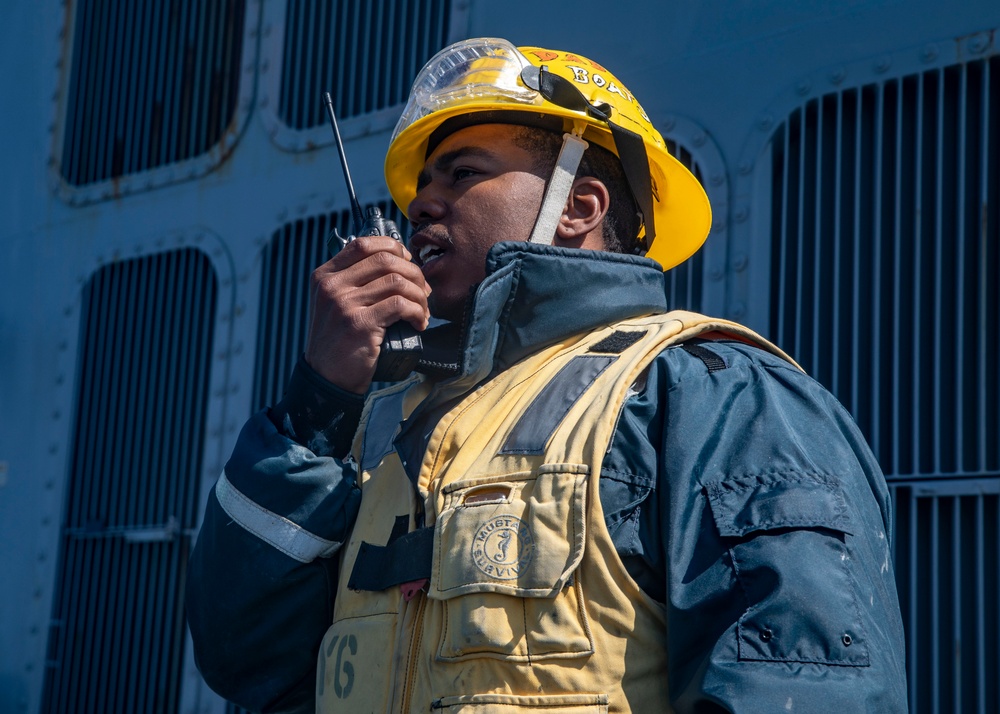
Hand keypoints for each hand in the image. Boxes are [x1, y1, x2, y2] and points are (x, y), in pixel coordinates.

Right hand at [304, 235, 430, 392]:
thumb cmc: (338, 343)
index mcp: (325, 276)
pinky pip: (400, 305)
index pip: (363, 244)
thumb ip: (353, 283)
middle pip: (385, 259)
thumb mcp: (334, 305)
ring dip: (419, 296)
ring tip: (423, 311)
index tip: (408, 263)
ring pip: (397, 281)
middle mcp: (332, 286)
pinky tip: (419, 323)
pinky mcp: (360, 324)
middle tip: (423, 292)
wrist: (326, 379)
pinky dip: (417, 312)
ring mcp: (344, 304)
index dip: (393, 248)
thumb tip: (396, 264)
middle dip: (414, 273)